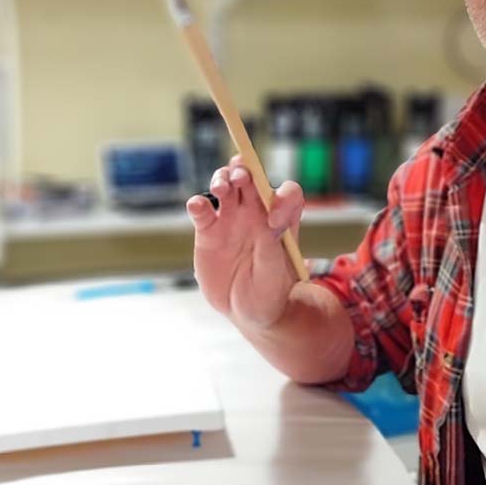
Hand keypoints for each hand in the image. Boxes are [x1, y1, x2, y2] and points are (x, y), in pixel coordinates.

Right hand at [186, 154, 304, 330]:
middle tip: (241, 177)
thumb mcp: (274, 275)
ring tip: (220, 187)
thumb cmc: (269, 292)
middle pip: (252, 180)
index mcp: (281, 220)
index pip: (287, 194)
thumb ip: (271, 248)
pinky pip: (201, 211)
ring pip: (226, 187)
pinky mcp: (208, 232)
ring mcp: (231, 220)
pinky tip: (198, 206)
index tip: (274, 220)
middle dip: (246, 172)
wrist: (247, 312)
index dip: (283, 198)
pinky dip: (197, 204)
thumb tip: (270, 222)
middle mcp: (256, 213)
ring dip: (223, 179)